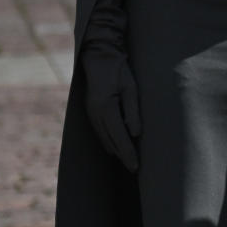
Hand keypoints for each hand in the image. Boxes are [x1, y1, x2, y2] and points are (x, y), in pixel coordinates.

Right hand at [81, 29, 140, 171]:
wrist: (99, 56)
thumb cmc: (119, 71)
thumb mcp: (131, 88)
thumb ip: (133, 111)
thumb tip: (135, 134)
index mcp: (105, 108)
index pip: (119, 137)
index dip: (128, 153)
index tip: (136, 166)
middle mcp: (95, 114)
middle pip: (110, 142)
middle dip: (122, 156)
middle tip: (134, 170)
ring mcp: (90, 113)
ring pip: (103, 139)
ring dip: (115, 151)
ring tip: (127, 161)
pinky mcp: (90, 111)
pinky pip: (99, 132)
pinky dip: (108, 142)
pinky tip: (115, 148)